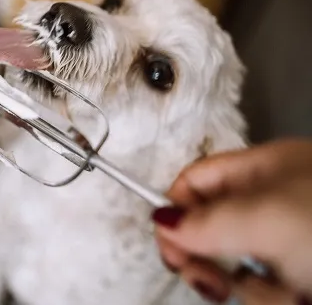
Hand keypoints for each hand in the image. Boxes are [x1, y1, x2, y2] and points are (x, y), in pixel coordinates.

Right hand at [153, 139, 311, 303]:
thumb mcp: (264, 217)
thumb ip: (205, 220)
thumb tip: (162, 221)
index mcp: (265, 168)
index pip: (195, 180)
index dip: (174, 210)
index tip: (170, 248)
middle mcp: (274, 201)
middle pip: (209, 228)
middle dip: (207, 257)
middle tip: (209, 279)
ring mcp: (289, 241)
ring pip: (236, 265)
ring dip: (247, 286)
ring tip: (282, 291)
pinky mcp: (301, 276)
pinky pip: (263, 289)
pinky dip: (270, 298)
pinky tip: (297, 299)